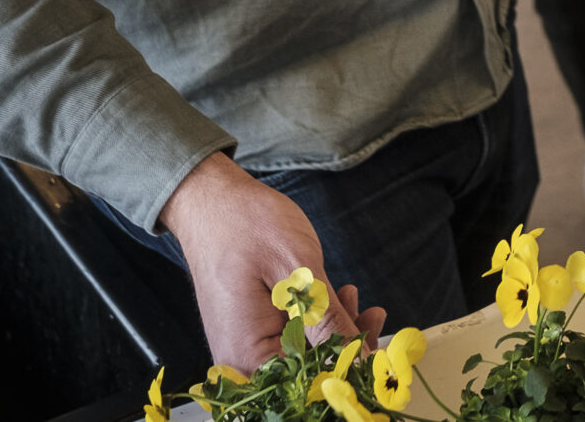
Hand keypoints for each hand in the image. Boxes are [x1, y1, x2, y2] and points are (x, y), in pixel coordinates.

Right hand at [161, 152, 384, 371]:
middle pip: (305, 375)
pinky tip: (335, 298)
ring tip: (352, 297)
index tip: (373, 341)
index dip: (346, 367)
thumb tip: (360, 360)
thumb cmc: (245, 226)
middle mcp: (241, 362)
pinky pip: (291, 339)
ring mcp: (245, 347)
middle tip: (372, 314)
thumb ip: (327, 321)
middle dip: (344, 348)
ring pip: (303, 356)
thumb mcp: (298, 271)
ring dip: (335, 332)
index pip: (307, 384)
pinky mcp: (252, 331)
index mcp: (247, 356)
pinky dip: (317, 321)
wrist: (211, 200)